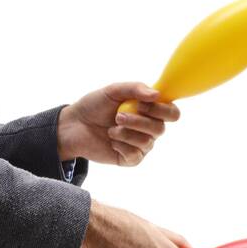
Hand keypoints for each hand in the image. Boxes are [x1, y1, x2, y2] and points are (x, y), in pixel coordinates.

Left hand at [56, 81, 180, 166]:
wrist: (74, 125)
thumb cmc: (94, 105)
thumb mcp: (113, 91)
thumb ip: (135, 88)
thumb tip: (157, 94)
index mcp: (150, 110)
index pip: (172, 113)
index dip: (161, 109)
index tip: (142, 104)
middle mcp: (149, 128)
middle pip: (161, 129)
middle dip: (139, 121)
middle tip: (119, 116)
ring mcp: (140, 145)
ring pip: (147, 142)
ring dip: (126, 133)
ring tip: (111, 129)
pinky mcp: (130, 159)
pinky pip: (135, 155)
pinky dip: (121, 145)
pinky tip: (111, 140)